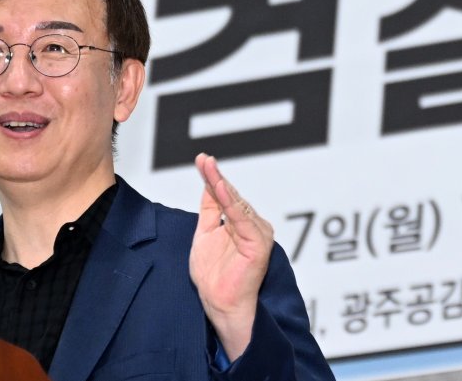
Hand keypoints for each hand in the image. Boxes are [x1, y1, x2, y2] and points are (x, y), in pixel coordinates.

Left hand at [189, 153, 274, 360]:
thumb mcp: (205, 234)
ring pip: (236, 203)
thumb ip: (210, 210)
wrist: (220, 304)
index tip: (202, 160)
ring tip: (209, 167)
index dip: (213, 178)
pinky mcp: (259, 243)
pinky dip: (230, 203)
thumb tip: (209, 185)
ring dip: (222, 184)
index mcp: (241, 224)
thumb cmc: (214, 277)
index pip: (226, 196)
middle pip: (232, 196)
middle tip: (204, 159)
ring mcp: (258, 233)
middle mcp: (252, 226)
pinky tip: (220, 188)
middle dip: (216, 176)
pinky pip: (242, 219)